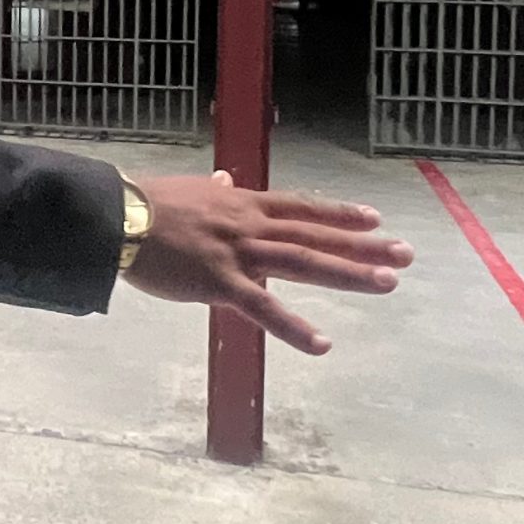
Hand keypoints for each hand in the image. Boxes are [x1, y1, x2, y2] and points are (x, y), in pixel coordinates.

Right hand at [124, 171, 410, 356]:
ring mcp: (238, 253)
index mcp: (243, 204)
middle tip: (405, 254)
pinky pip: (262, 308)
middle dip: (364, 246)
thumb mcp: (189, 190)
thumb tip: (224, 179)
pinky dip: (294, 327)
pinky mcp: (220, 283)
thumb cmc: (146, 204)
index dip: (339, 214)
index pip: (302, 207)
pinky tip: (322, 344)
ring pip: (303, 262)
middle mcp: (250, 225)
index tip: (374, 219)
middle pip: (316, 235)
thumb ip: (214, 189)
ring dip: (347, 273)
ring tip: (387, 283)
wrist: (117, 216)